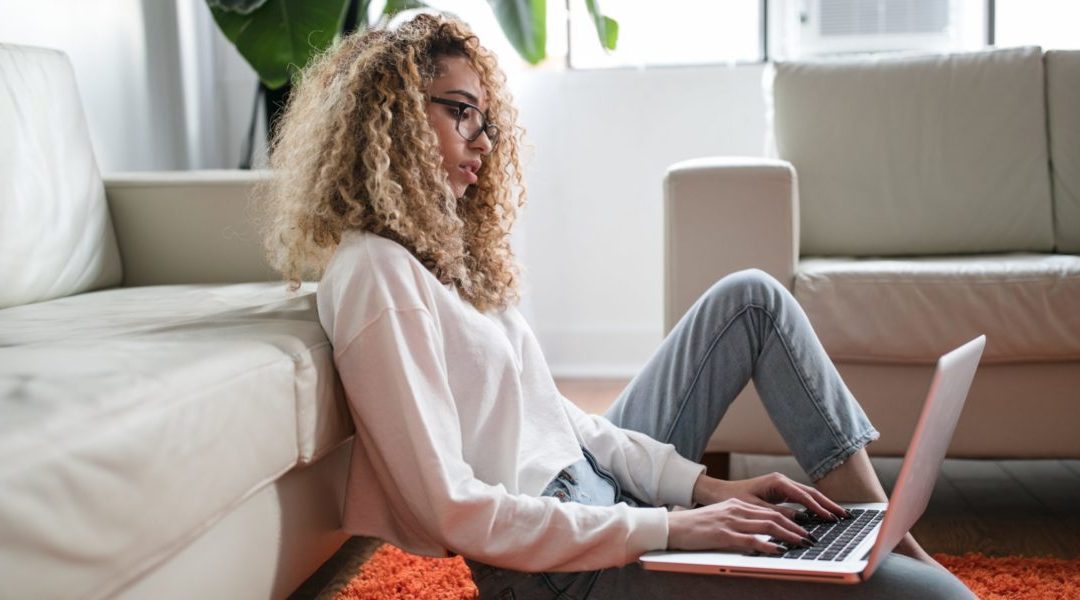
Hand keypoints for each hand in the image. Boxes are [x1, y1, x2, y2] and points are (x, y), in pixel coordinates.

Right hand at [667, 498, 813, 553]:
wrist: (673, 526)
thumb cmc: (696, 526)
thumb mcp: (721, 518)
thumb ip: (740, 521)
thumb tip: (761, 532)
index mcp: (737, 505)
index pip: (770, 511)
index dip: (791, 520)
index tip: (804, 529)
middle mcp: (737, 510)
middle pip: (774, 517)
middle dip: (796, 528)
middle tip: (811, 538)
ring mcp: (731, 521)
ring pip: (767, 526)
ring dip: (788, 535)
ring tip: (802, 543)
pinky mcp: (723, 534)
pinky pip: (751, 540)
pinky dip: (767, 545)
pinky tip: (779, 550)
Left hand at [692, 472, 848, 522]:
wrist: (720, 492)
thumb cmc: (734, 498)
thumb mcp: (755, 508)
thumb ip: (778, 514)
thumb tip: (801, 520)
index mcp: (777, 482)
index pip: (804, 496)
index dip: (819, 508)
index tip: (832, 518)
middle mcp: (782, 481)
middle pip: (811, 493)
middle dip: (829, 504)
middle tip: (845, 516)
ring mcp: (782, 485)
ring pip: (808, 495)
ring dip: (824, 505)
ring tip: (840, 516)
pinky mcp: (781, 492)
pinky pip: (802, 499)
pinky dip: (814, 506)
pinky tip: (823, 515)